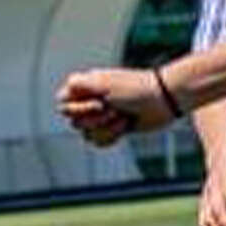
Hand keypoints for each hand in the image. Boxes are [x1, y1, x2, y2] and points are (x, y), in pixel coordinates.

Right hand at [56, 66, 171, 144]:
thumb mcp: (104, 83)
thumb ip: (79, 84)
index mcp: (85, 87)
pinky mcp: (112, 129)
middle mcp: (90, 101)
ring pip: (87, 134)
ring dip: (107, 128)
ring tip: (123, 117)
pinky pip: (99, 142)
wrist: (162, 100)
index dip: (78, 108)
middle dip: (96, 119)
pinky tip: (125, 127)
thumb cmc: (134, 89)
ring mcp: (101, 117)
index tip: (100, 103)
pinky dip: (112, 136)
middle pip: (75, 123)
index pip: (62, 104)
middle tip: (115, 109)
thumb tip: (64, 89)